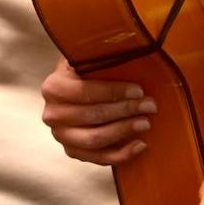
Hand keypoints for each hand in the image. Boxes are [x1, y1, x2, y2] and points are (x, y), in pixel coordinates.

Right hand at [40, 58, 157, 165]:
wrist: (76, 86)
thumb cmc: (90, 69)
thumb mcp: (91, 56)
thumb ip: (103, 53)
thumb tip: (134, 45)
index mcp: (54, 86)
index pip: (85, 92)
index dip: (114, 92)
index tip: (139, 90)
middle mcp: (52, 113)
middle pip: (92, 116)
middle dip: (125, 110)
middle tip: (150, 105)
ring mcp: (61, 135)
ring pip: (94, 140)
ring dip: (124, 131)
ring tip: (147, 122)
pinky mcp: (72, 151)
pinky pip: (97, 158)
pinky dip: (121, 154)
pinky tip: (141, 145)